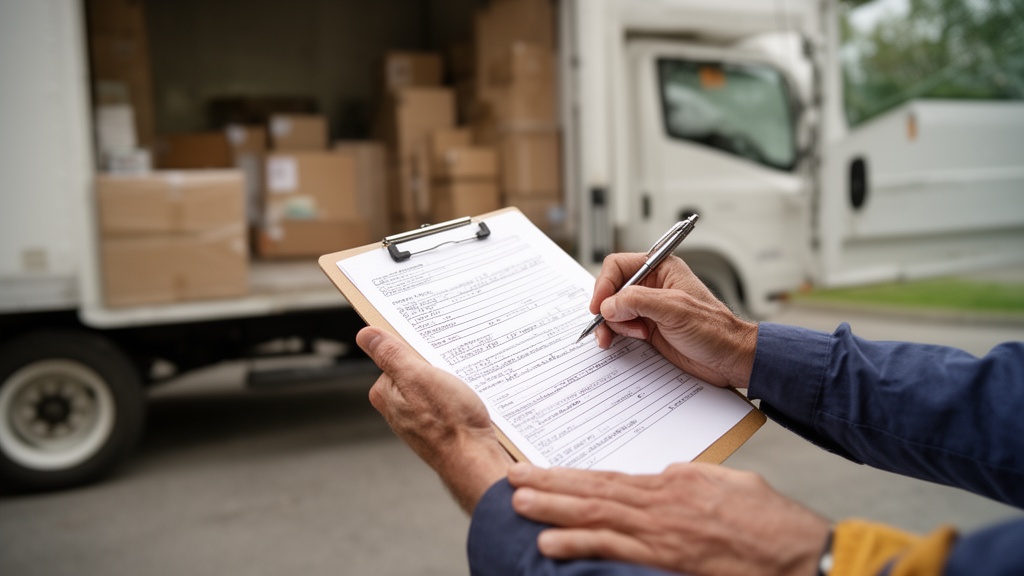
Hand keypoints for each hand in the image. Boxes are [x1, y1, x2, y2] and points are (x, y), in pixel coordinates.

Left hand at [357, 326, 511, 511]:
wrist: (475, 460)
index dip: (413, 345)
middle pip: (414, 369)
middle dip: (433, 363)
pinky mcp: (438, 427)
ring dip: (449, 379)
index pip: (394, 355)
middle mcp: (398, 408)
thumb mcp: (419, 377)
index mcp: (386, 394)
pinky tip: (467, 400)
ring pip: (433, 385)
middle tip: (450, 364)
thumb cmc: (449, 423)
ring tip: (462, 384)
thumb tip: (366, 335)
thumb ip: (391, 354)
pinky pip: (445, 401)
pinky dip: (457, 396)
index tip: (429, 343)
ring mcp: (418, 419)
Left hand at [509, 463, 829, 575]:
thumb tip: (667, 476)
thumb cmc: (772, 523)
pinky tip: (549, 545)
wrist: (802, 552)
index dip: (571, 476)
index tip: (541, 472)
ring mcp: (662, 529)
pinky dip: (578, 543)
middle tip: (512, 479)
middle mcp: (661, 499)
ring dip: (553, 508)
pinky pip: (613, 548)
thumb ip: (692, 480)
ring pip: (596, 513)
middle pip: (594, 489)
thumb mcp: (729, 485)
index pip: (610, 477)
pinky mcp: (667, 557)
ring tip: (518, 504)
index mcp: (675, 481)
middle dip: (549, 485)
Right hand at [592, 254, 757, 388]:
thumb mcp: (675, 310)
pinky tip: (622, 342)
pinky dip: (615, 335)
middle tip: (608, 325)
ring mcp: (648, 309)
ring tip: (633, 335)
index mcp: (661, 269)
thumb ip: (638, 302)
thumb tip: (608, 305)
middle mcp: (652, 286)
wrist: (728, 359)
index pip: (619, 266)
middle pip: (611, 289)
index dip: (604, 284)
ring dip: (612, 325)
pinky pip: (620, 328)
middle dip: (607, 308)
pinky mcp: (647, 329)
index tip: (599, 306)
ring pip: (613, 311)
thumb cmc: (715, 329)